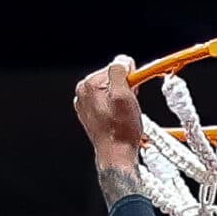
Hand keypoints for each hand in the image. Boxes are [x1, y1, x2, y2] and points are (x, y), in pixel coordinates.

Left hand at [73, 57, 147, 172]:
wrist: (116, 155)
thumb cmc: (121, 131)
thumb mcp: (124, 96)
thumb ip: (120, 72)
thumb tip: (121, 60)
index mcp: (89, 85)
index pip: (116, 67)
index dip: (130, 79)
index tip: (133, 92)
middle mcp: (83, 93)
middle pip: (112, 78)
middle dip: (125, 89)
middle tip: (129, 105)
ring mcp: (86, 104)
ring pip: (111, 91)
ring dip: (121, 99)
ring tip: (124, 114)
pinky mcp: (91, 114)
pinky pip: (107, 102)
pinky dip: (116, 107)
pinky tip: (119, 118)